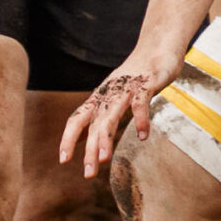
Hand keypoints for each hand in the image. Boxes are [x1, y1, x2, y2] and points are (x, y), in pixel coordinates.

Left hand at [58, 47, 183, 177]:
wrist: (158, 46)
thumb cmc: (136, 76)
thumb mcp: (115, 99)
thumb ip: (102, 117)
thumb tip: (84, 139)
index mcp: (100, 98)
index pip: (77, 119)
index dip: (68, 138)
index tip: (63, 160)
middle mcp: (109, 93)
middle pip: (93, 123)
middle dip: (88, 149)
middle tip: (87, 173)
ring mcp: (126, 87)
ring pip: (111, 114)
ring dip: (106, 137)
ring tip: (103, 159)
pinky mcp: (146, 82)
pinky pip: (141, 102)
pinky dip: (141, 119)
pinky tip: (142, 136)